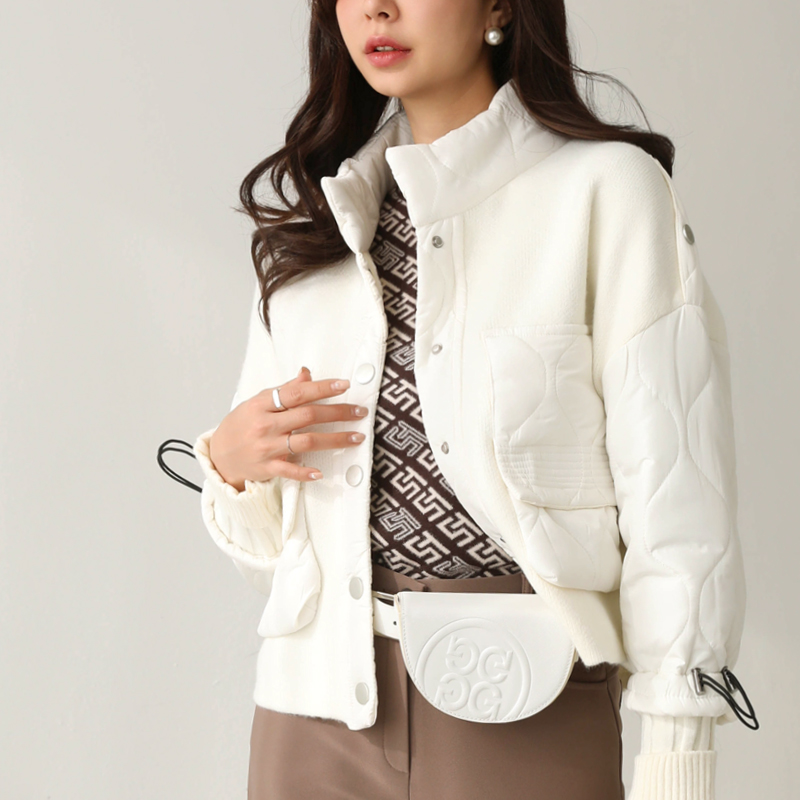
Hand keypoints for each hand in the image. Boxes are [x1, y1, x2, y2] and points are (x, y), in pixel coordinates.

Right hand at [208, 366, 366, 489]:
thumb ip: (284, 390)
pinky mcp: (267, 468)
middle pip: (307, 416)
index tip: (343, 385)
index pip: (297, 393)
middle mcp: (265, 425)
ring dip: (335, 440)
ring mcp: (266, 447)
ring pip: (306, 441)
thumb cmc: (242, 424)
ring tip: (356, 437)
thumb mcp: (258, 401)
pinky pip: (290, 470)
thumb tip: (306, 374)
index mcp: (262, 404)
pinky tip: (321, 472)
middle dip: (338, 412)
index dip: (322, 388)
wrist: (220, 455)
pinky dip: (305, 472)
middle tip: (359, 412)